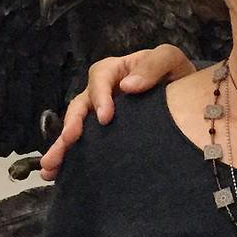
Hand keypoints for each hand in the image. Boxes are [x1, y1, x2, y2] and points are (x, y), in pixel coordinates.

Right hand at [39, 45, 195, 178]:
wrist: (186, 97)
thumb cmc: (174, 73)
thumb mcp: (169, 60)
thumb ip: (153, 66)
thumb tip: (128, 86)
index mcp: (115, 71)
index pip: (99, 78)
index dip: (100, 97)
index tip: (105, 118)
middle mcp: (102, 92)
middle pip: (80, 105)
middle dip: (71, 124)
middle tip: (68, 141)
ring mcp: (99, 114)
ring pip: (75, 127)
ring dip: (61, 146)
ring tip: (50, 166)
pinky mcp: (103, 134)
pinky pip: (84, 144)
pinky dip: (69, 159)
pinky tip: (57, 176)